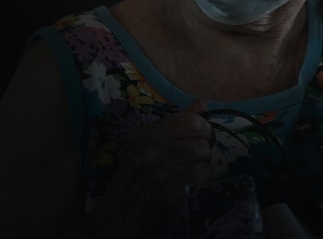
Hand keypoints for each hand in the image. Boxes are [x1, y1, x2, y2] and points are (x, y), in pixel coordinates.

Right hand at [88, 98, 215, 231]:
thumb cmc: (134, 179)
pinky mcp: (171, 192)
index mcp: (146, 134)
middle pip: (202, 141)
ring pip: (205, 159)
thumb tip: (202, 104)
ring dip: (201, 168)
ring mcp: (161, 171)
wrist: (117, 218)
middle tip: (190, 161)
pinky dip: (199, 183)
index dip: (202, 130)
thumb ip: (177, 123)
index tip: (196, 139)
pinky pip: (202, 178)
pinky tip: (186, 187)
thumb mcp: (147, 145)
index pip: (192, 121)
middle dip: (203, 151)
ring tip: (186, 175)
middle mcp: (152, 149)